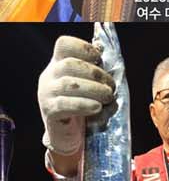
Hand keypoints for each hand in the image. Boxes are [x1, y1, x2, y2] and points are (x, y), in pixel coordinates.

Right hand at [39, 35, 116, 161]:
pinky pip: (64, 105)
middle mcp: (49, 75)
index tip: (99, 57)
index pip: (63, 45)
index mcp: (58, 63)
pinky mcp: (49, 112)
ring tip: (108, 96)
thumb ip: (94, 68)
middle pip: (69, 64)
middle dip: (95, 73)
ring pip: (68, 84)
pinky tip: (97, 107)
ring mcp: (46, 93)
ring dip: (94, 89)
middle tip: (110, 85)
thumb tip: (101, 48)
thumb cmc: (81, 105)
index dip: (83, 47)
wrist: (67, 135)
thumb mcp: (88, 84)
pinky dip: (84, 104)